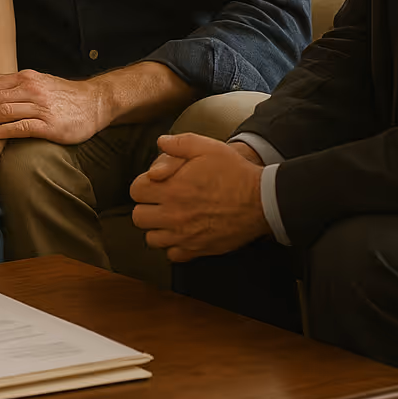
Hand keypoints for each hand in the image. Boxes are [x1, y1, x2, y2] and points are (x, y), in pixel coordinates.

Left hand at [0, 70, 102, 142]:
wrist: (96, 101)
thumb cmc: (65, 97)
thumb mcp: (38, 84)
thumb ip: (15, 88)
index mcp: (24, 78)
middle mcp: (30, 88)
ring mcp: (40, 105)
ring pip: (2, 110)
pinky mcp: (50, 124)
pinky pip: (21, 125)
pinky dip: (2, 130)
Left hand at [130, 133, 268, 261]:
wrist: (261, 200)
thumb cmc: (234, 172)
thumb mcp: (207, 147)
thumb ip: (180, 143)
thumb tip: (160, 143)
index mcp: (171, 188)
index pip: (136, 191)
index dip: (143, 184)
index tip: (155, 183)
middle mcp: (173, 214)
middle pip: (138, 217)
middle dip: (146, 206)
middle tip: (160, 200)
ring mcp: (184, 235)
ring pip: (151, 239)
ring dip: (157, 228)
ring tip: (170, 217)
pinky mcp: (198, 249)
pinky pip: (172, 254)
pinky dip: (174, 245)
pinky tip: (183, 232)